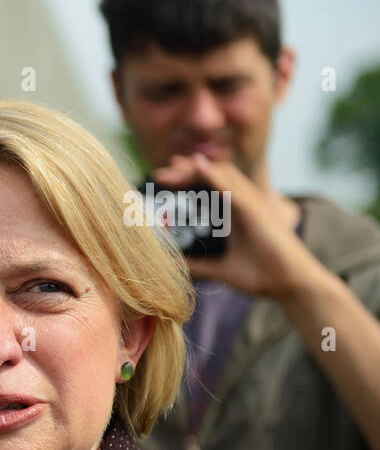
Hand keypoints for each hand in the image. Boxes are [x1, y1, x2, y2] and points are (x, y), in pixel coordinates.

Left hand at [152, 153, 317, 299]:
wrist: (290, 284)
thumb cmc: (264, 274)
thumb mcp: (222, 269)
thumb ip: (200, 265)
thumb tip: (176, 266)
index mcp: (235, 215)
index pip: (208, 188)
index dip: (187, 180)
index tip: (162, 180)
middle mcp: (243, 205)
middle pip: (213, 176)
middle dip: (186, 171)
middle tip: (160, 172)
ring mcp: (251, 205)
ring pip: (221, 175)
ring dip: (195, 168)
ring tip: (173, 165)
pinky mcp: (257, 211)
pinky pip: (233, 189)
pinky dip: (215, 176)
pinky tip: (198, 166)